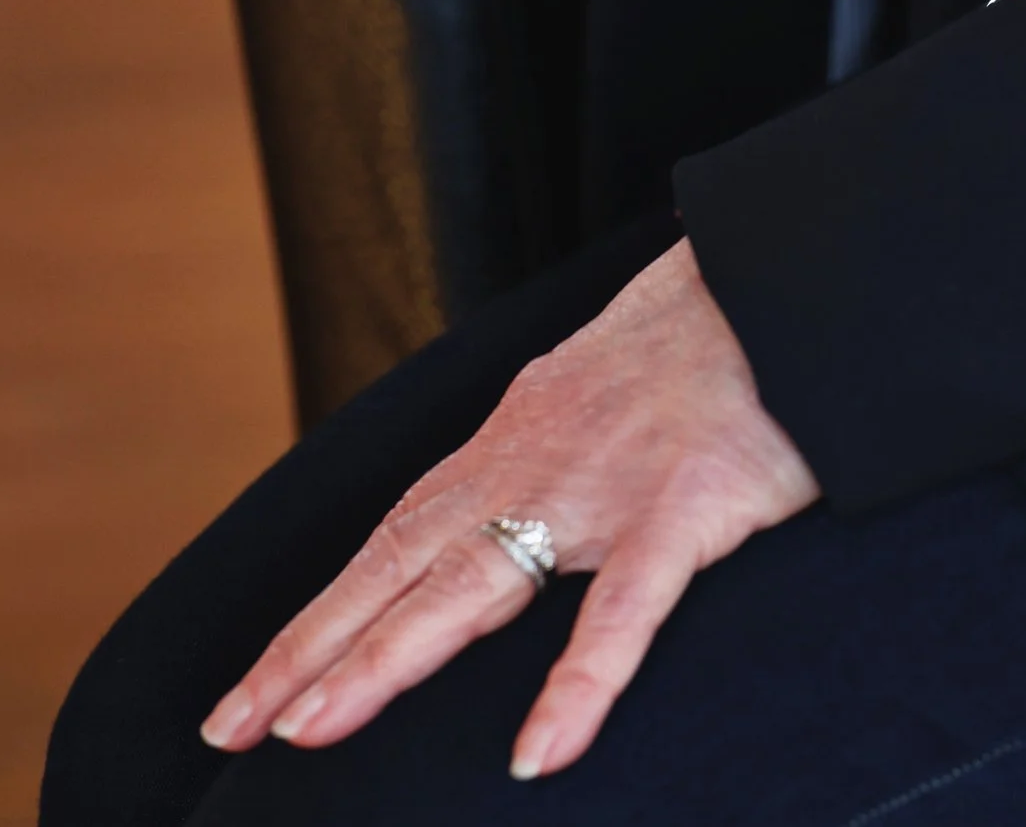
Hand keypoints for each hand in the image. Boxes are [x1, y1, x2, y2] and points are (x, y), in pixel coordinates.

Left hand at [198, 244, 816, 781]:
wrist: (792, 269)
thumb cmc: (714, 331)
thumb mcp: (601, 381)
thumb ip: (552, 442)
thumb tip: (513, 498)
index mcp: (519, 433)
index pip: (397, 534)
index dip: (325, 612)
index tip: (256, 689)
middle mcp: (538, 459)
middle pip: (403, 563)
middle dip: (314, 648)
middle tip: (233, 725)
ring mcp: (606, 486)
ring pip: (474, 583)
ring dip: (385, 660)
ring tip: (311, 731)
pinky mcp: (686, 506)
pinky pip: (624, 610)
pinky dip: (578, 684)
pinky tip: (539, 756)